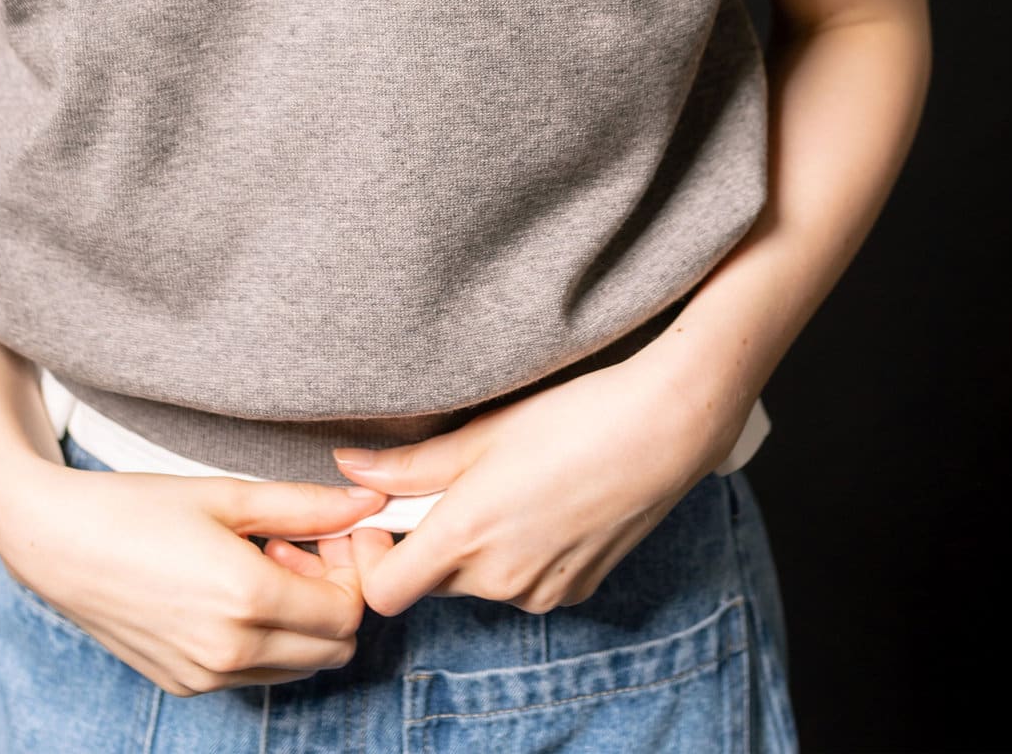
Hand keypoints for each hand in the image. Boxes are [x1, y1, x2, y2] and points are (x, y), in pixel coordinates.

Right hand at [0, 461, 387, 695]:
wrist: (56, 542)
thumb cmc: (138, 507)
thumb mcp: (228, 494)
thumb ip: (305, 505)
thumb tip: (367, 504)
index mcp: (247, 601)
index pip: (348, 612)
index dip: (351, 569)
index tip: (329, 532)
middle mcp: (230, 652)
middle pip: (334, 648)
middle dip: (333, 597)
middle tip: (297, 546)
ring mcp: (205, 677)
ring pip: (299, 666)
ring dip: (300, 621)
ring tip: (258, 563)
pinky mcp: (184, 685)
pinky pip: (255, 672)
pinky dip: (264, 638)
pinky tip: (229, 588)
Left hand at [265, 350, 738, 616]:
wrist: (661, 429)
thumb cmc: (568, 418)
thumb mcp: (480, 434)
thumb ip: (408, 465)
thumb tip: (349, 468)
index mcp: (467, 539)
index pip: (385, 593)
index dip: (371, 558)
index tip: (380, 514)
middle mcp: (501, 581)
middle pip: (432, 580)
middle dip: (425, 539)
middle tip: (443, 480)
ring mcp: (543, 593)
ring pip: (478, 580)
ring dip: (473, 544)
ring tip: (502, 481)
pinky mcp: (576, 589)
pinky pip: (523, 582)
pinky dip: (515, 552)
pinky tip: (540, 500)